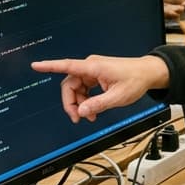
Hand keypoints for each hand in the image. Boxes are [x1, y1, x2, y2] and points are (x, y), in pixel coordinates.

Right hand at [30, 54, 169, 122]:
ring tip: (90, 116)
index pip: (67, 66)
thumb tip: (82, 111)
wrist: (148, 73)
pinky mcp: (96, 76)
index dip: (50, 66)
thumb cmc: (136, 79)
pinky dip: (86, 100)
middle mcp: (90, 67)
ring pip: (76, 88)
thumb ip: (98, 104)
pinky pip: (84, 88)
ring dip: (80, 103)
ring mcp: (93, 71)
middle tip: (78, 118)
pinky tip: (92, 110)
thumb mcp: (118, 96)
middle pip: (70, 84)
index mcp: (94, 67)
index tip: (35, 66)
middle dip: (71, 103)